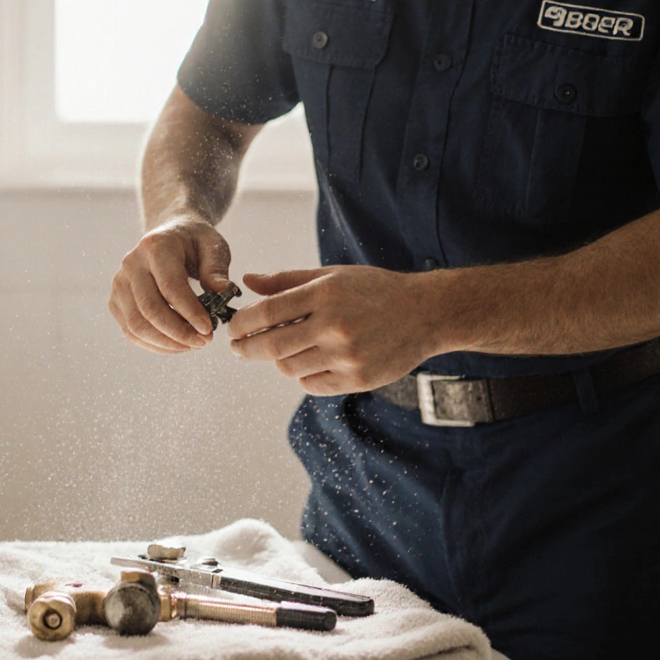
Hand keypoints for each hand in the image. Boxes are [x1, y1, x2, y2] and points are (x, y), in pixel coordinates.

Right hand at [109, 216, 232, 353]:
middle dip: (179, 332)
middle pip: (150, 308)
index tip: (208, 329)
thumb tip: (223, 292)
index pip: (170, 286)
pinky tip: (176, 345)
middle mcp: (132, 263)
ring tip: (192, 344)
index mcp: (156, 245)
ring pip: (137, 325)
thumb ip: (216, 269)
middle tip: (203, 341)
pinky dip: (154, 344)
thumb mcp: (212, 246)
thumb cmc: (193, 242)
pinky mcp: (116, 300)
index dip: (189, 312)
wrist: (168, 234)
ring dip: (166, 342)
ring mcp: (120, 283)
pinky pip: (131, 331)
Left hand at [228, 266, 437, 394]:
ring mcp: (346, 356)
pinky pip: (310, 384)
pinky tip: (310, 361)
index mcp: (326, 294)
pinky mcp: (356, 379)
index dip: (242, 322)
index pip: (268, 311)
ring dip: (278, 360)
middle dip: (246, 348)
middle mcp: (335, 325)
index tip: (233, 327)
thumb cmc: (375, 290)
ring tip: (283, 349)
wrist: (425, 314)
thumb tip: (247, 281)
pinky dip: (302, 375)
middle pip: (272, 345)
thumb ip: (287, 281)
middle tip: (237, 347)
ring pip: (289, 368)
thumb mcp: (333, 276)